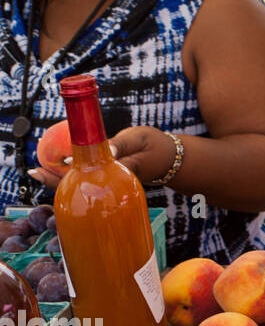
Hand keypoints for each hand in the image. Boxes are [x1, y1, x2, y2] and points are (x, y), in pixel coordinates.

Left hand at [27, 126, 175, 190]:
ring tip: (38, 172)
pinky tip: (54, 171)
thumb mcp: (139, 139)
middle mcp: (113, 184)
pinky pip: (86, 182)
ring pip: (81, 186)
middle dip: (55, 181)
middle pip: (80, 186)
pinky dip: (69, 176)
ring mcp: (109, 186)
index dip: (70, 173)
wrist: (169, 159)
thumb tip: (105, 151)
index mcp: (122, 174)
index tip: (52, 165)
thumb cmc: (154, 146)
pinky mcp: (107, 183)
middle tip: (34, 172)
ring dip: (58, 180)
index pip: (92, 176)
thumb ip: (121, 144)